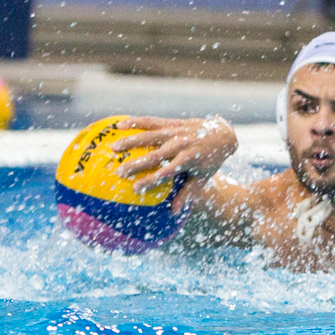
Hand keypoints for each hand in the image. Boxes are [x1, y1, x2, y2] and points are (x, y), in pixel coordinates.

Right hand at [112, 115, 236, 201]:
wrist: (222, 134)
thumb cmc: (209, 161)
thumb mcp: (202, 178)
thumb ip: (187, 194)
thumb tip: (174, 213)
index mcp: (188, 160)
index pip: (167, 173)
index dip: (151, 181)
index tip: (135, 189)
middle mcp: (181, 145)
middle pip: (155, 155)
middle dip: (136, 163)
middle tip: (118, 172)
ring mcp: (176, 132)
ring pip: (150, 136)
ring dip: (130, 141)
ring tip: (112, 147)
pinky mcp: (172, 123)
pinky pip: (152, 121)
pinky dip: (136, 122)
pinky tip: (118, 125)